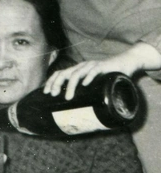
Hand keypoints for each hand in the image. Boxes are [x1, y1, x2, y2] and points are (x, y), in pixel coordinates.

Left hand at [43, 43, 160, 99]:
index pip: (59, 73)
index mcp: (77, 70)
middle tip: (53, 95)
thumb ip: (88, 92)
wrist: (125, 63)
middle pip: (64, 73)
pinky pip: (94, 70)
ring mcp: (91, 66)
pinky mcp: (103, 67)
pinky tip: (85, 84)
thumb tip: (80, 110)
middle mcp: (82, 67)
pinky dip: (89, 77)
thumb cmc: (108, 76)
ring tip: (68, 97)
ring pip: (77, 73)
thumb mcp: (95, 84)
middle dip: (56, 84)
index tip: (46, 92)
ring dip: (71, 86)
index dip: (51, 82)